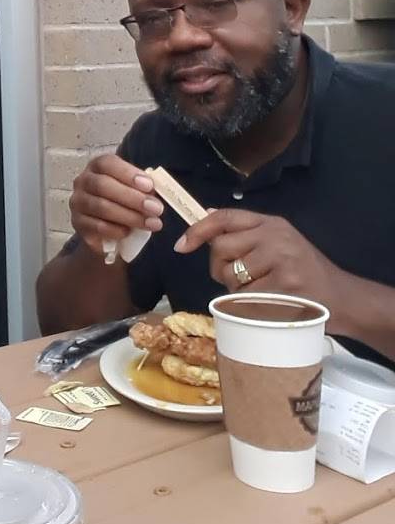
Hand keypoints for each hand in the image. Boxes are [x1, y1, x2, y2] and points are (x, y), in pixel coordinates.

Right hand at [69, 154, 163, 255]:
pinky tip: (129, 232)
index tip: (149, 186)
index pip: (108, 163)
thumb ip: (142, 188)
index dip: (128, 173)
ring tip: (151, 223)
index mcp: (97, 166)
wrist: (105, 229)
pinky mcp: (78, 223)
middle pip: (103, 185)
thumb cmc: (122, 202)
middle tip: (156, 208)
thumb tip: (155, 193)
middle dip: (133, 198)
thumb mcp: (134, 190)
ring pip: (101, 207)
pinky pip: (97, 226)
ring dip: (130, 216)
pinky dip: (116, 230)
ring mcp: (78, 202)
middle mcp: (83, 181)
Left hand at [175, 210, 344, 309]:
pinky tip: (268, 304)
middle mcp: (275, 236)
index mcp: (271, 223)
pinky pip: (245, 297)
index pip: (224, 217)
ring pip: (230, 276)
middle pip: (221, 248)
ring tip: (260, 291)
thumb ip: (246, 233)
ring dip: (236, 290)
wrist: (342, 297)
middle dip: (220, 268)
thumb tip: (205, 218)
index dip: (198, 230)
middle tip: (238, 280)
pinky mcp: (284, 286)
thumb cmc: (304, 273)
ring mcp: (281, 260)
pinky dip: (249, 306)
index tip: (181, 245)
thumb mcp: (279, 242)